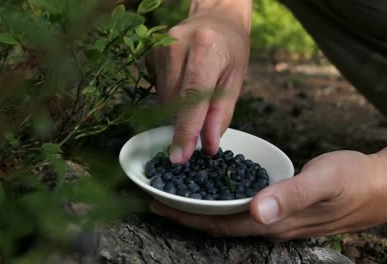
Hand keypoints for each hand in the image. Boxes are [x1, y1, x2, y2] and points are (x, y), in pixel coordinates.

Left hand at [150, 150, 386, 239]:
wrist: (380, 186)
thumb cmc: (352, 182)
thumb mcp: (322, 182)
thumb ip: (289, 196)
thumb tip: (256, 211)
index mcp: (272, 222)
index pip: (219, 224)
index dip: (187, 217)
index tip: (159, 204)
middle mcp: (269, 224)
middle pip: (218, 223)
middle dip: (187, 214)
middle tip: (159, 197)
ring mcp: (276, 218)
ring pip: (230, 217)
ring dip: (203, 207)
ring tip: (180, 193)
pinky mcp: (283, 207)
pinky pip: (244, 206)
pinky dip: (224, 198)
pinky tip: (218, 186)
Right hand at [152, 0, 250, 163]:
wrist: (215, 17)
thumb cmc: (231, 49)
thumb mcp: (236, 79)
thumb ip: (221, 113)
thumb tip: (208, 145)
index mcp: (205, 49)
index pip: (192, 97)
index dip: (185, 130)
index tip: (179, 157)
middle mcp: (177, 46)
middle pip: (175, 103)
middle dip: (186, 122)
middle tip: (200, 124)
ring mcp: (160, 49)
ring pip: (163, 100)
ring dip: (178, 110)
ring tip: (195, 93)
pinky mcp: (150, 55)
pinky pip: (157, 91)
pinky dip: (170, 98)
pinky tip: (183, 83)